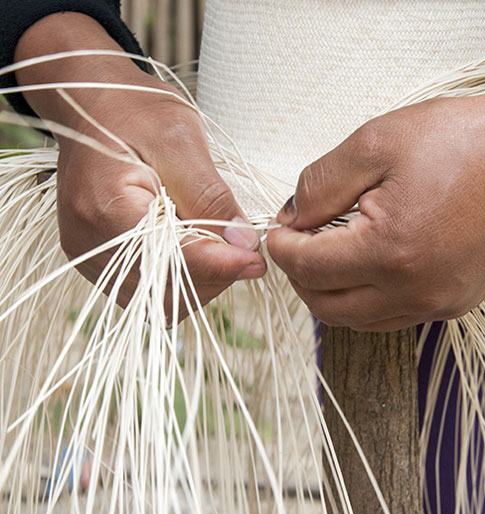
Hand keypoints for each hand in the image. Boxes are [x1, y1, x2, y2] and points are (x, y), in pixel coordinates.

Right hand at [15, 13, 265, 320]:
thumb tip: (241, 243)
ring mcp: (90, 255)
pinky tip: (194, 251)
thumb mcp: (181, 140)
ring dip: (198, 281)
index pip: (170, 259)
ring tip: (218, 246)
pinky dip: (178, 279)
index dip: (219, 264)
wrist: (91, 105)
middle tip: (243, 249)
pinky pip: (145, 291)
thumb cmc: (134, 112)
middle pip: (164, 289)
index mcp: (106, 208)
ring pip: (157, 300)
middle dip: (212, 274)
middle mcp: (90, 243)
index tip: (256, 260)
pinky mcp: (97, 258)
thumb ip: (210, 195)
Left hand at [267, 89, 484, 330]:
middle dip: (298, 276)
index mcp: (390, 251)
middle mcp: (414, 290)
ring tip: (323, 256)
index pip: (308, 268)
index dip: (281, 248)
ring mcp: (436, 302)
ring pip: (354, 320)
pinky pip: (388, 318)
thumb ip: (319, 186)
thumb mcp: (375, 145)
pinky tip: (360, 270)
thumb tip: (291, 217)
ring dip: (327, 292)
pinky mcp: (451, 303)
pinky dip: (361, 300)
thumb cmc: (460, 143)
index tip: (276, 231)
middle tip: (294, 244)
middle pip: (325, 305)